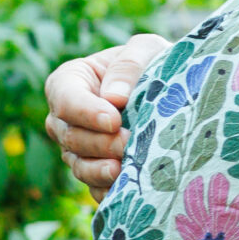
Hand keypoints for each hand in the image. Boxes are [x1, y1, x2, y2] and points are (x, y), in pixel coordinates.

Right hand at [44, 35, 165, 193]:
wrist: (173, 89)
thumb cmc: (152, 61)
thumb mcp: (145, 49)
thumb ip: (128, 65)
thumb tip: (114, 98)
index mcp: (69, 82)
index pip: (65, 99)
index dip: (86, 113)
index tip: (114, 120)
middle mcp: (66, 118)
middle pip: (70, 136)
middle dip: (99, 143)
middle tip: (129, 143)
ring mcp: (78, 147)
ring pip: (78, 164)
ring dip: (99, 170)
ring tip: (121, 171)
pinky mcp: (96, 170)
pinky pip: (94, 187)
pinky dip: (107, 190)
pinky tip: (125, 189)